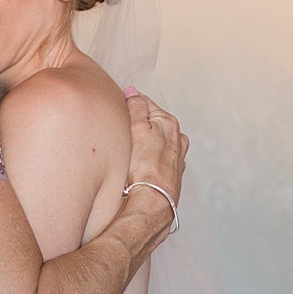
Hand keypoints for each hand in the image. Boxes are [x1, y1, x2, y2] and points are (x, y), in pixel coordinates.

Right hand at [123, 85, 188, 202]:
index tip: (116, 110)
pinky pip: (157, 158)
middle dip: (137, 124)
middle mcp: (176, 138)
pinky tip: (138, 165)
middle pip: (152, 122)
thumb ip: (136, 107)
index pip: (145, 102)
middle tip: (120, 132)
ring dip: (143, 142)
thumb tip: (133, 91)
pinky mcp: (171, 174)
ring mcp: (176, 157)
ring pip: (155, 141)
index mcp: (169, 122)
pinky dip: (148, 158)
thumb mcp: (136, 129)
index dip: (128, 104)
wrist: (151, 202)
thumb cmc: (143, 168)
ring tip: (129, 151)